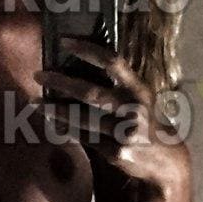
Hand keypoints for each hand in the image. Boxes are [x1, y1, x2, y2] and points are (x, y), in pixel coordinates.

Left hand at [35, 35, 189, 198]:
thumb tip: (75, 69)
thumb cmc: (144, 121)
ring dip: (55, 110)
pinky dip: (67, 130)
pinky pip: (85, 138)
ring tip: (35, 104)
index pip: (112, 62)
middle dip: (60, 83)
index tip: (64, 42)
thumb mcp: (139, 98)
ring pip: (82, 119)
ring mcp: (125, 131)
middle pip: (90, 92)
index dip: (88, 50)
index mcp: (139, 89)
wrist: (166, 159)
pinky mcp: (117, 152)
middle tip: (38, 75)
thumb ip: (116, 85)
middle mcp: (133, 108)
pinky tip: (54, 123)